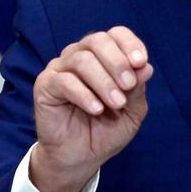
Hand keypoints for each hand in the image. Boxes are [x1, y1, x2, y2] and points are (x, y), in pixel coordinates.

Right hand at [30, 26, 152, 191]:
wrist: (81, 157)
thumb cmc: (107, 130)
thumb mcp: (132, 111)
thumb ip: (138, 89)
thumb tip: (145, 67)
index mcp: (104, 56)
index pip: (116, 34)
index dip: (130, 44)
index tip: (141, 62)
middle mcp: (81, 56)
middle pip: (97, 40)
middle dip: (117, 61)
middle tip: (128, 85)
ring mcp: (61, 69)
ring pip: (81, 59)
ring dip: (103, 81)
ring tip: (116, 104)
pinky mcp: (45, 86)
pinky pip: (63, 81)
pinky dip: (84, 94)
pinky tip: (96, 110)